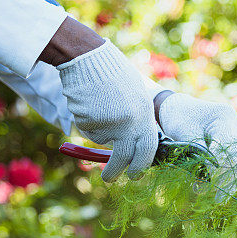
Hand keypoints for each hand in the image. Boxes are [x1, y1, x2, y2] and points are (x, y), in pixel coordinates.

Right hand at [57, 40, 158, 181]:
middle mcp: (129, 122)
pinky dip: (88, 123)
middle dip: (115, 171)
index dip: (141, 165)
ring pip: (103, 141)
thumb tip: (139, 145)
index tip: (136, 175)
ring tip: (100, 107)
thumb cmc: (115, 75)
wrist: (89, 58)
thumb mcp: (137, 96)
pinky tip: (90, 104)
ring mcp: (108, 122)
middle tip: (110, 179)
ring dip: (100, 132)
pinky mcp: (89, 121)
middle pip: (123, 157)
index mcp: (145, 115)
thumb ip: (139, 119)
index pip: (148, 149)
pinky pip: (88, 131)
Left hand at [152, 81, 236, 197]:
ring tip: (219, 198)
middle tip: (218, 198)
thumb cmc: (178, 118)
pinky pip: (233, 162)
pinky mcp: (232, 144)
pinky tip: (220, 191)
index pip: (227, 147)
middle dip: (227, 178)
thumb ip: (198, 154)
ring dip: (229, 181)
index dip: (220, 168)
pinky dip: (227, 177)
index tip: (210, 184)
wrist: (177, 108)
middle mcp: (236, 125)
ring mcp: (236, 134)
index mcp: (225, 117)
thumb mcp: (185, 135)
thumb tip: (207, 180)